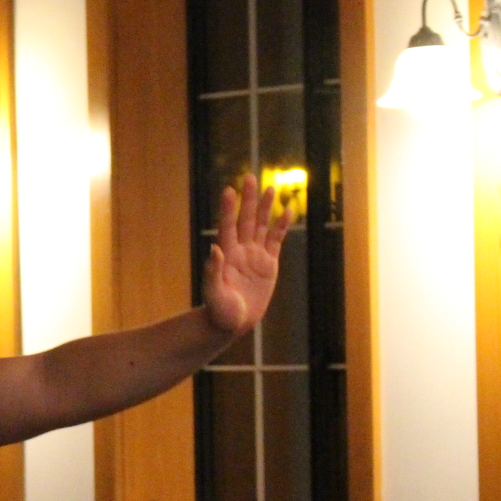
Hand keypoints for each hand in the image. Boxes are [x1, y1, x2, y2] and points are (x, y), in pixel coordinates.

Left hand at [202, 173, 289, 335]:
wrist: (233, 323)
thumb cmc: (219, 311)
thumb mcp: (213, 293)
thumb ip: (213, 271)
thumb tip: (214, 248)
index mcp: (226, 255)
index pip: (227, 226)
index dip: (228, 209)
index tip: (229, 190)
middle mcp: (240, 250)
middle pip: (245, 219)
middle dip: (248, 199)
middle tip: (250, 177)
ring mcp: (255, 255)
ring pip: (261, 226)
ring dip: (265, 208)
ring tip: (270, 188)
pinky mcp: (268, 264)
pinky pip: (276, 240)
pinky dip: (282, 226)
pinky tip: (287, 211)